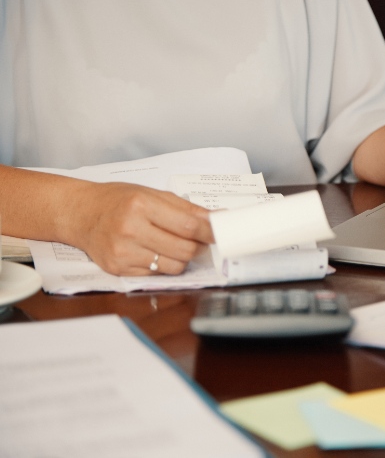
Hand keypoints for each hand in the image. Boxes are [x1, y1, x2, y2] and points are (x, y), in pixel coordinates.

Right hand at [67, 182, 213, 275]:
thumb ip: (187, 209)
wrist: (80, 213)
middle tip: (196, 240)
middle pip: (184, 250)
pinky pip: (156, 274)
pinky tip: (154, 251)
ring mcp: (123, 252)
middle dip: (198, 246)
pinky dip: (163, 265)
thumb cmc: (118, 200)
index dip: (209, 232)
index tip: (220, 233)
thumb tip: (217, 219)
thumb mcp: (152, 194)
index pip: (188, 226)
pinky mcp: (118, 269)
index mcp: (141, 205)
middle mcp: (130, 229)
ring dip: (182, 258)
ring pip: (174, 266)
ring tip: (173, 244)